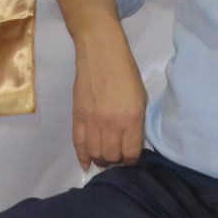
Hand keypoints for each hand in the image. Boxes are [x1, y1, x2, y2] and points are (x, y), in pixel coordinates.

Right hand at [70, 35, 148, 169]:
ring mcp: (92, 122)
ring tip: (103, 159)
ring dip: (100, 160)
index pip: (131, 152)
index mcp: (132, 118)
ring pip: (95, 153)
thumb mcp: (140, 98)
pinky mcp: (77, 117)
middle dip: (116, 161)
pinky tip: (86, 164)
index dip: (132, 160)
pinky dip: (82, 157)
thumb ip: (136, 122)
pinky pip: (78, 143)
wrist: (100, 53)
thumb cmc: (126, 72)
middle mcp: (112, 124)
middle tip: (117, 157)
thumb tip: (130, 142)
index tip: (131, 158)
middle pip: (112, 156)